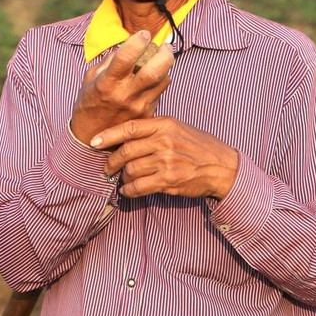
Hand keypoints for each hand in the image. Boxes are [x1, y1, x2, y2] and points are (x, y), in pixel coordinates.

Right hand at [69, 31, 173, 145]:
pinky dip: (160, 81)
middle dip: (164, 55)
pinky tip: (153, 78)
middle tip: (165, 46)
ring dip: (165, 67)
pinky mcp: (147, 115)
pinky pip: (160, 92)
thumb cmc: (90, 102)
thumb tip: (128, 45)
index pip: (125, 58)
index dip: (137, 42)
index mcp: (107, 83)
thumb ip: (109, 61)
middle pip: (154, 72)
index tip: (144, 33)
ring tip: (161, 59)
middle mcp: (124, 95)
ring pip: (163, 81)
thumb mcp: (91, 78)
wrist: (91, 136)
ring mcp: (138, 107)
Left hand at [92, 116, 238, 199]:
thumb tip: (126, 136)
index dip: (108, 135)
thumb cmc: (198, 146)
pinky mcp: (169, 180)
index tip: (93, 141)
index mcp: (164, 124)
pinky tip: (127, 191)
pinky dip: (129, 191)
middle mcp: (164, 141)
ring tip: (122, 180)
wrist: (222, 166)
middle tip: (107, 168)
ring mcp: (166, 161)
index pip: (129, 127)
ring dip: (122, 178)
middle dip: (111, 162)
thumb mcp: (178, 128)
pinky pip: (140, 186)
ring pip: (131, 170)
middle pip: (126, 151)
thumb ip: (154, 129)